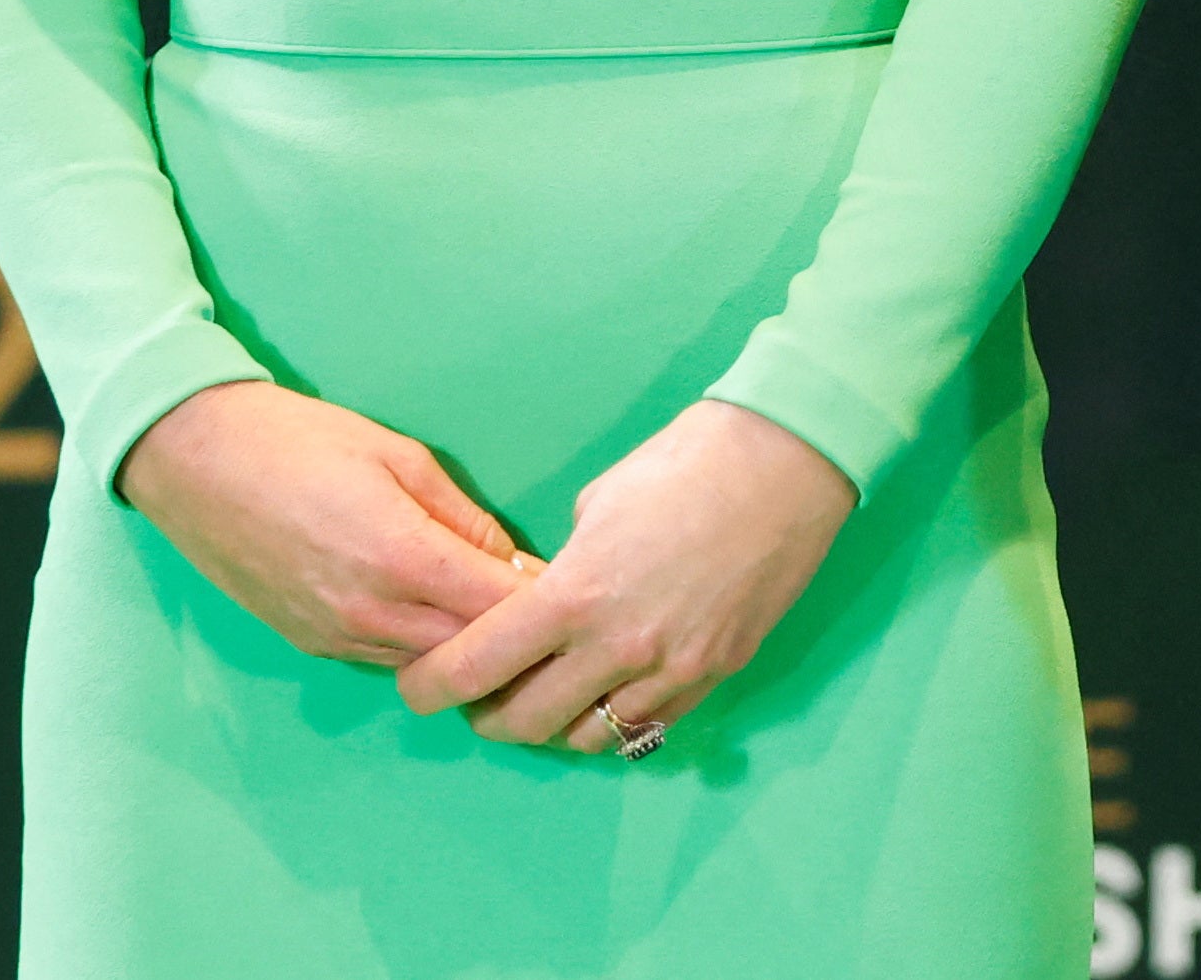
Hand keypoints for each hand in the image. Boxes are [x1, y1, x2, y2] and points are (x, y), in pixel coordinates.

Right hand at [119, 378, 536, 668]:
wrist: (194, 459)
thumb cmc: (298, 438)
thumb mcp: (397, 455)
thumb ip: (461, 516)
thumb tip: (512, 561)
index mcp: (402, 558)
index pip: (501, 611)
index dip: (545, 605)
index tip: (576, 589)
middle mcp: (372, 613)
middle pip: (471, 653)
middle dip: (513, 638)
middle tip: (548, 612)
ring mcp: (337, 636)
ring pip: (428, 665)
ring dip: (465, 647)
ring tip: (494, 613)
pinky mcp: (311, 644)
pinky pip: (385, 658)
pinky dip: (419, 644)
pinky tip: (434, 614)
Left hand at [395, 398, 855, 756]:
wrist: (784, 464)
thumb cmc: (684, 463)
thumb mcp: (598, 504)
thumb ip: (563, 567)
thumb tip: (546, 597)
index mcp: (574, 594)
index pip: (478, 664)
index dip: (433, 686)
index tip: (416, 688)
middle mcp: (617, 647)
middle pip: (525, 721)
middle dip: (487, 717)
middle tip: (476, 699)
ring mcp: (670, 670)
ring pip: (586, 737)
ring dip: (551, 726)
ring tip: (541, 700)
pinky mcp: (712, 676)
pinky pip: (646, 727)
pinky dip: (612, 721)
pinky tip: (601, 697)